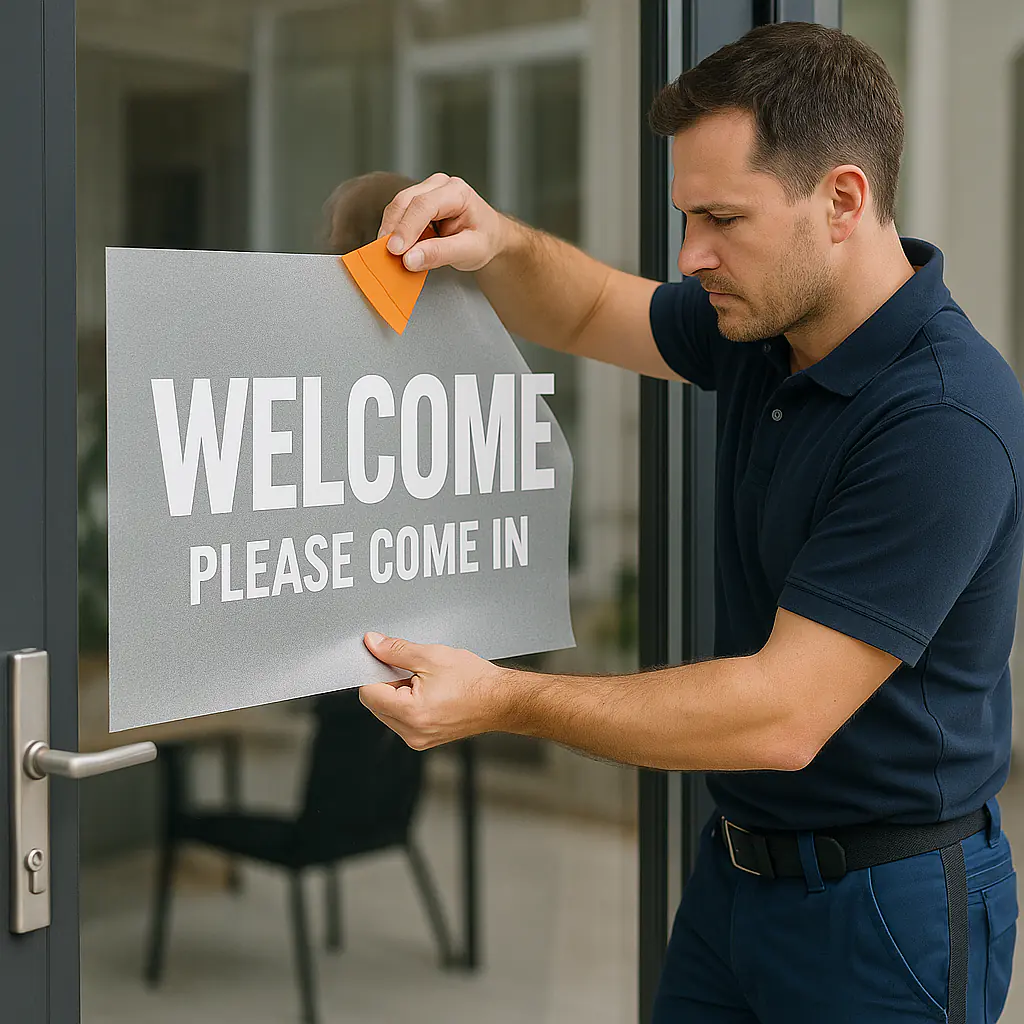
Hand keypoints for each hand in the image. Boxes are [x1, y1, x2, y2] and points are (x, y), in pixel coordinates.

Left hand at [359, 632, 510, 748]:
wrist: (500, 699)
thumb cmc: (475, 681)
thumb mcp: (431, 656)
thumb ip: (395, 649)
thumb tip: (373, 643)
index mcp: (410, 712)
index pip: (368, 693)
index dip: (375, 672)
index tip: (386, 661)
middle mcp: (411, 732)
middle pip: (376, 704)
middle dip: (387, 684)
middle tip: (414, 672)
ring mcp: (418, 739)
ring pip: (387, 712)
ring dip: (398, 695)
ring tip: (426, 684)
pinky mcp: (424, 740)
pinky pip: (402, 720)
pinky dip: (408, 705)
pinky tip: (429, 694)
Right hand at [376, 172, 505, 272]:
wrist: (489, 235)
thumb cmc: (484, 239)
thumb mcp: (469, 251)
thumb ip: (439, 255)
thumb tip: (409, 259)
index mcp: (457, 192)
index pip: (424, 205)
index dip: (407, 228)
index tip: (395, 250)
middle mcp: (439, 185)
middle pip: (405, 201)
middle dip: (393, 229)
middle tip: (386, 255)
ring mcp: (426, 190)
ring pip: (397, 206)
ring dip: (390, 231)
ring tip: (389, 255)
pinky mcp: (416, 202)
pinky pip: (398, 214)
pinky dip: (393, 232)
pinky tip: (395, 248)